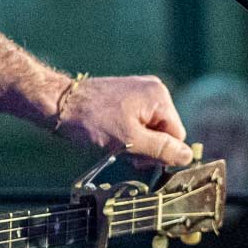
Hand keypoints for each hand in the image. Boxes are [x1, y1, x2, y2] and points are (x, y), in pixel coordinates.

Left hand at [51, 75, 193, 166]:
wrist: (58, 105)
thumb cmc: (91, 121)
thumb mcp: (130, 140)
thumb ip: (162, 149)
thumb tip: (189, 156)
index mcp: (159, 96)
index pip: (177, 135)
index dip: (160, 152)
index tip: (136, 156)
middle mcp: (153, 90)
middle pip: (165, 132)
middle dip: (147, 147)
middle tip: (122, 150)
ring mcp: (139, 93)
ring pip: (150, 131)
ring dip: (136, 143)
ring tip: (114, 142)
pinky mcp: (126, 98)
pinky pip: (138, 123)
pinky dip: (127, 135)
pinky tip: (111, 135)